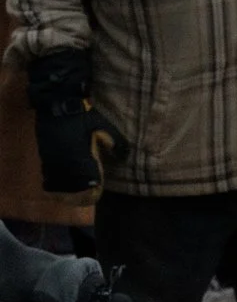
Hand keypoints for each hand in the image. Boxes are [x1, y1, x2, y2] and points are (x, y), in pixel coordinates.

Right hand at [25, 50, 121, 193]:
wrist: (58, 106)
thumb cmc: (83, 117)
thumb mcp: (104, 128)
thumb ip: (115, 143)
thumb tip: (125, 157)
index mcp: (83, 158)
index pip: (89, 185)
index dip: (95, 191)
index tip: (98, 189)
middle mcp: (66, 164)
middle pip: (73, 192)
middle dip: (82, 195)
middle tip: (90, 195)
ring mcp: (53, 162)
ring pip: (60, 187)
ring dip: (69, 192)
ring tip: (78, 193)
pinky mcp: (45, 158)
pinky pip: (50, 178)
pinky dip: (57, 184)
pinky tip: (65, 183)